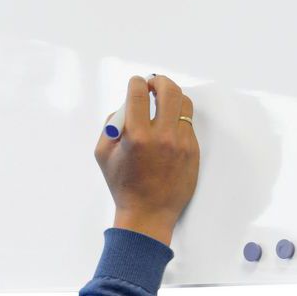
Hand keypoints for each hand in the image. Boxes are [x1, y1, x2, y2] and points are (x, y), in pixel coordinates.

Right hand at [94, 75, 199, 245]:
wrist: (149, 214)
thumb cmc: (122, 184)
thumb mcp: (103, 154)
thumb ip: (111, 123)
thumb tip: (126, 104)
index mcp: (137, 136)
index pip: (139, 93)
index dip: (136, 82)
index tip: (136, 83)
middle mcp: (163, 136)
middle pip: (169, 90)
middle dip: (159, 81)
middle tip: (152, 84)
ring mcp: (182, 143)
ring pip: (184, 103)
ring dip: (172, 96)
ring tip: (164, 100)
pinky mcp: (193, 150)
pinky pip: (188, 123)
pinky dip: (177, 117)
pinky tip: (168, 123)